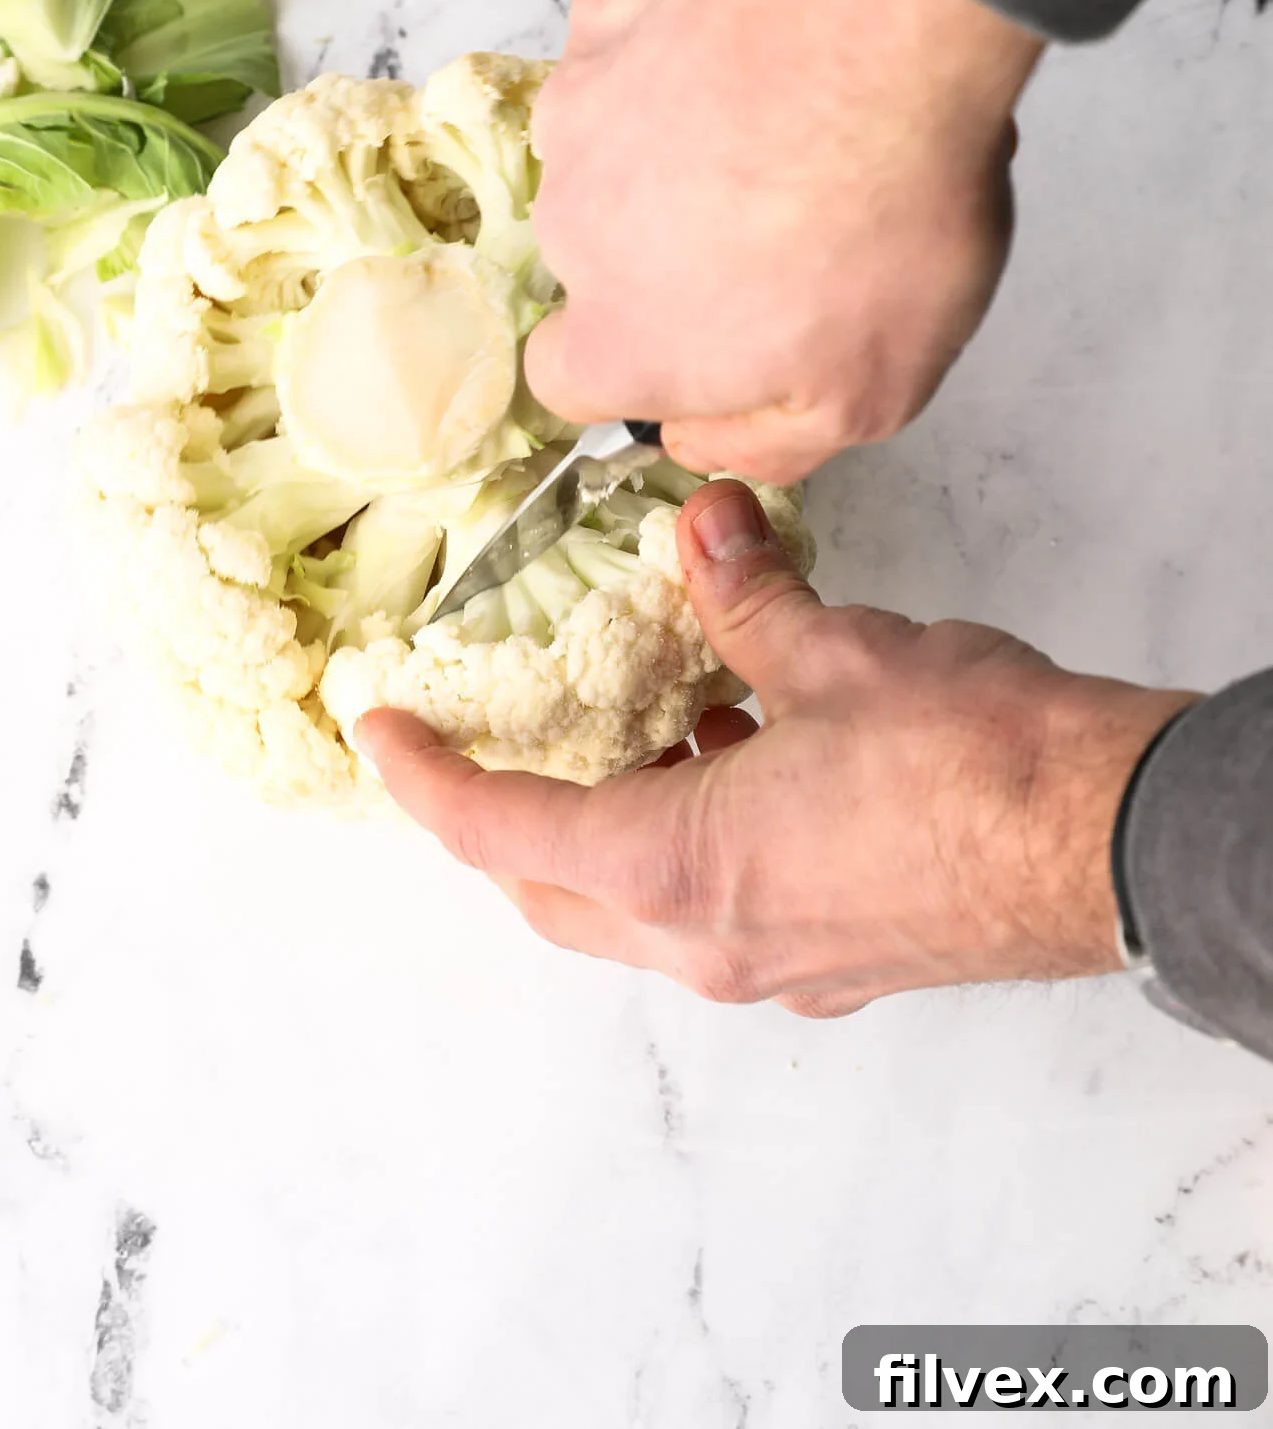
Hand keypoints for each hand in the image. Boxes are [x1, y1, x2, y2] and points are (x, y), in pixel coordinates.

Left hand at [356, 483, 1193, 1015]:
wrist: (1112, 839)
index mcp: (679, 870)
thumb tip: (705, 531)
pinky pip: (723, 910)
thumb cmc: (978, 764)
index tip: (384, 736)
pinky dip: (697, 836)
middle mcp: (713, 942)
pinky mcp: (839, 957)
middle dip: (506, 820)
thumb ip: (748, 598)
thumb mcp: (838, 652)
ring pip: (641, 908)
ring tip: (639, 717)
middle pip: (557, 893)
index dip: (428, 783)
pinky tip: (741, 750)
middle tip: (485, 743)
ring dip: (616, 821)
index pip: (503, 836)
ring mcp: (780, 964)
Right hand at [526, 0, 1044, 482]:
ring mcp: (578, 100)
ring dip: (679, 143)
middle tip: (790, 218)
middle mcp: (569, 221)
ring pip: (613, 145)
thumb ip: (768, 442)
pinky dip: (686, 47)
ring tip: (793, 122)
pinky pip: (633, 42)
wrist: (889, 13)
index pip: (568, 378)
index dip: (638, 363)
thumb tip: (698, 437)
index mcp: (621, 336)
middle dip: (673, 245)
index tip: (707, 336)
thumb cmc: (887, 211)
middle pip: (601, 254)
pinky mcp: (608, 1)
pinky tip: (768, 45)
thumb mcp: (872, 392)